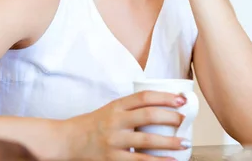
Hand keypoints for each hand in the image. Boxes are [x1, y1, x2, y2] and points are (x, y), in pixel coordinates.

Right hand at [66, 91, 190, 159]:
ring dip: (169, 143)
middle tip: (184, 120)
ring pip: (147, 140)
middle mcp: (115, 121)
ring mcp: (114, 141)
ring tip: (184, 144)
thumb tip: (163, 108)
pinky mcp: (112, 159)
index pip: (144, 97)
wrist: (68, 140)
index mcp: (117, 106)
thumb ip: (131, 109)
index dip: (165, 97)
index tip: (181, 99)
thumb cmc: (93, 125)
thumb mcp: (111, 110)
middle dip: (171, 117)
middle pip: (148, 115)